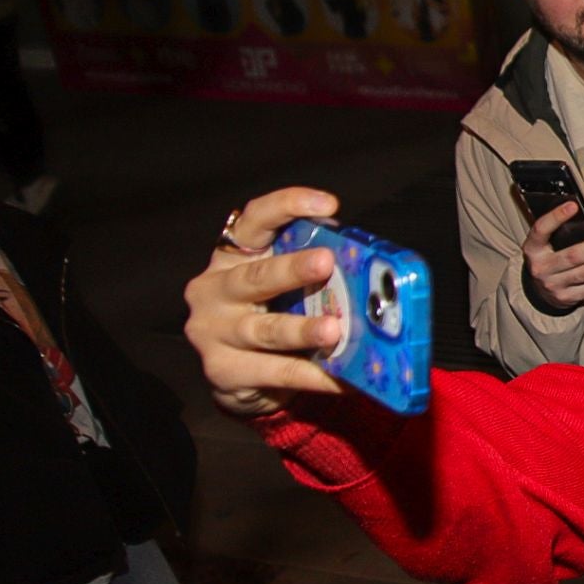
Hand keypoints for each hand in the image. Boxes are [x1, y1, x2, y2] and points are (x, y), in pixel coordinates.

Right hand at [183, 188, 349, 417]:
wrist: (240, 376)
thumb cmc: (270, 316)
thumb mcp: (283, 288)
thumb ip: (310, 276)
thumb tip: (370, 275)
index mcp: (232, 257)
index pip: (255, 220)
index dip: (287, 206)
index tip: (328, 205)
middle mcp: (214, 290)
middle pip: (255, 276)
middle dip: (292, 269)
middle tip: (326, 262)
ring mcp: (213, 332)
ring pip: (265, 329)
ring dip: (302, 329)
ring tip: (334, 330)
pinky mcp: (223, 371)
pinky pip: (276, 372)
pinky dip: (312, 375)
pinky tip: (340, 378)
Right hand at [522, 199, 583, 310]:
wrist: (539, 290)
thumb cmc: (548, 258)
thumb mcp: (545, 243)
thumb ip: (559, 231)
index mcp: (533, 248)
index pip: (541, 230)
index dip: (556, 217)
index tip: (574, 205)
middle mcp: (540, 268)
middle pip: (574, 255)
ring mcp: (553, 285)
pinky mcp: (566, 298)